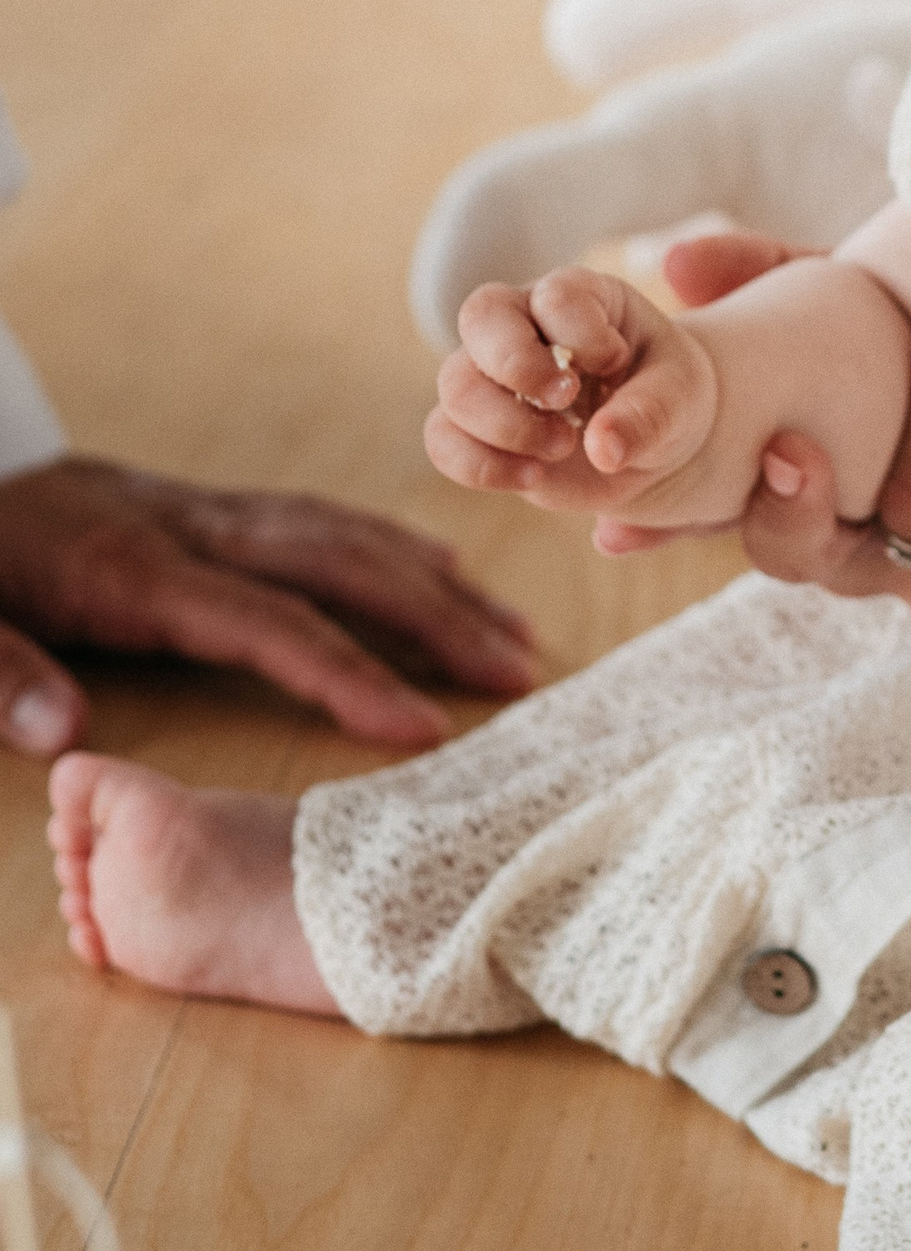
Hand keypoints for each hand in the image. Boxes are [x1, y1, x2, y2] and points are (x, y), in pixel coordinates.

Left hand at [0, 455, 537, 754]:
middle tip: (519, 669)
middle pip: (340, 565)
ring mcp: (209, 513)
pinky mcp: (209, 510)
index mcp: (138, 571)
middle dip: (437, 616)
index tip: (423, 726)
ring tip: (507, 626)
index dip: (349, 674)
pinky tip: (434, 568)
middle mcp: (196, 531)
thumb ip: (2, 677)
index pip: (268, 625)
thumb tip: (66, 739)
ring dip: (433, 579)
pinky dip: (390, 544)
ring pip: (345, 533)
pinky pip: (322, 520)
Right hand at [427, 269, 718, 524]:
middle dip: (518, 365)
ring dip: (506, 426)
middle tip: (567, 401)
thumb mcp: (679, 399)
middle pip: (480, 317)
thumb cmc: (668, 399)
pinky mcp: (478, 428)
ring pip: (455, 384)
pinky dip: (478, 465)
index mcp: (582, 296)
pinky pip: (442, 438)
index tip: (616, 362)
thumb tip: (602, 450)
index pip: (555, 294)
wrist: (652, 446)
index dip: (579, 332)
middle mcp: (526, 324)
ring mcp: (494, 375)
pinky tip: (531, 477)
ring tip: (562, 447)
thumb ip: (647, 416)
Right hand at [658, 237, 910, 609]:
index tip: (621, 522)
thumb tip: (675, 258)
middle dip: (792, 501)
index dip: (670, 523)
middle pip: (800, 552)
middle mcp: (861, 551)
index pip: (722, 521)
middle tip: (791, 437)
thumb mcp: (859, 302)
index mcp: (806, 501)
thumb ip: (777, 278)